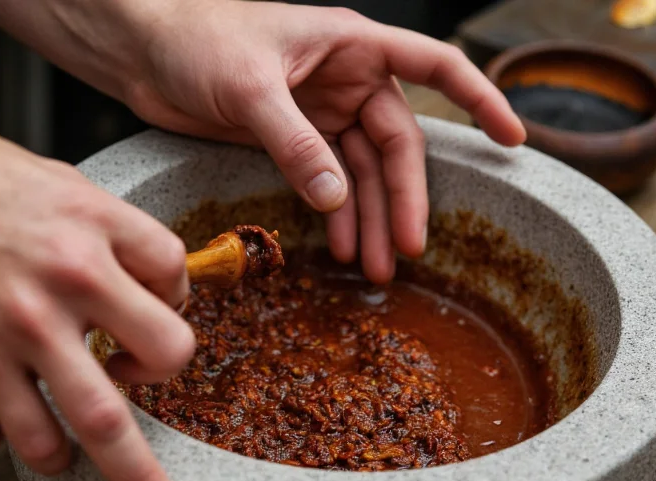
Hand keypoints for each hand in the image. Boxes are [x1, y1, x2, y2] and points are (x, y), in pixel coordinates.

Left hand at [0, 0, 524, 283]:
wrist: (142, 51)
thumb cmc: (194, 37)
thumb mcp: (250, 87)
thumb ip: (296, 141)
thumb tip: (336, 198)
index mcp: (352, 46)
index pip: (435, 67)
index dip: (480, 101)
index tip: (513, 142)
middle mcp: (346, 79)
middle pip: (397, 144)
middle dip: (404, 199)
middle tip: (409, 250)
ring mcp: (321, 112)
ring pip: (363, 172)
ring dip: (371, 218)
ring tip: (376, 266)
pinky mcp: (292, 139)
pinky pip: (328, 182)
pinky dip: (337, 215)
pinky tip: (342, 247)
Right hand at [0, 101, 193, 480]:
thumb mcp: (55, 182)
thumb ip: (110, 233)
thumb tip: (152, 285)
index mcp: (88, 232)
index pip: (177, 285)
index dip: (175, 303)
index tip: (156, 313)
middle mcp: (52, 291)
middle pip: (146, 380)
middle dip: (154, 459)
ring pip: (57, 442)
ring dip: (67, 454)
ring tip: (66, 447)